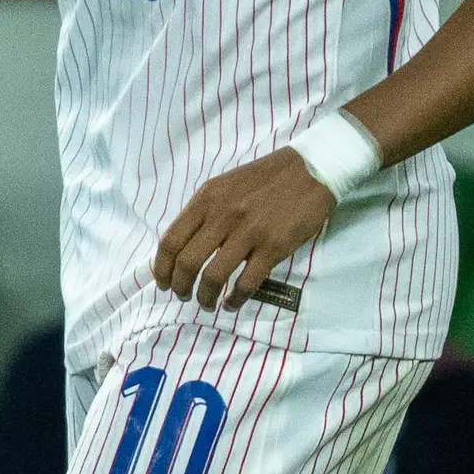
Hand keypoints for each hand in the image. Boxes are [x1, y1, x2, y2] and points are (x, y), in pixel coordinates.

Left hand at [150, 150, 336, 311]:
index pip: (171, 240)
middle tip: (183, 296)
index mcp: (206, 199)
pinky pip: (247, 282)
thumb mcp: (224, 185)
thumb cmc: (265, 179)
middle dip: (180, 286)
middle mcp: (223, 216)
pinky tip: (232, 303)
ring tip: (207, 304)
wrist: (311, 169)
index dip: (161, 268)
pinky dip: (236, 299)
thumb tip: (181, 246)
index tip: (162, 282)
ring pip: (214, 276)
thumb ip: (202, 212)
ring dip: (206, 297)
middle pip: (187, 262)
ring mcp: (249, 232)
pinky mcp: (273, 247)